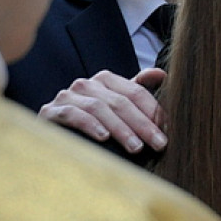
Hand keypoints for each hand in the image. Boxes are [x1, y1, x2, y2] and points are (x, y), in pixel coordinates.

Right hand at [38, 68, 167, 152]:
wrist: (53, 143)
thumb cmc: (91, 126)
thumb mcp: (117, 109)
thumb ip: (138, 91)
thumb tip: (162, 73)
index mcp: (105, 80)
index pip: (135, 92)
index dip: (154, 111)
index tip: (169, 130)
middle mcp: (86, 84)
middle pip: (120, 101)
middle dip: (143, 124)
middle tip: (160, 143)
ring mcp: (67, 96)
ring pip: (99, 108)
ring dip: (121, 129)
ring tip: (137, 147)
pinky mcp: (51, 112)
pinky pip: (73, 114)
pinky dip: (90, 125)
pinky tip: (104, 138)